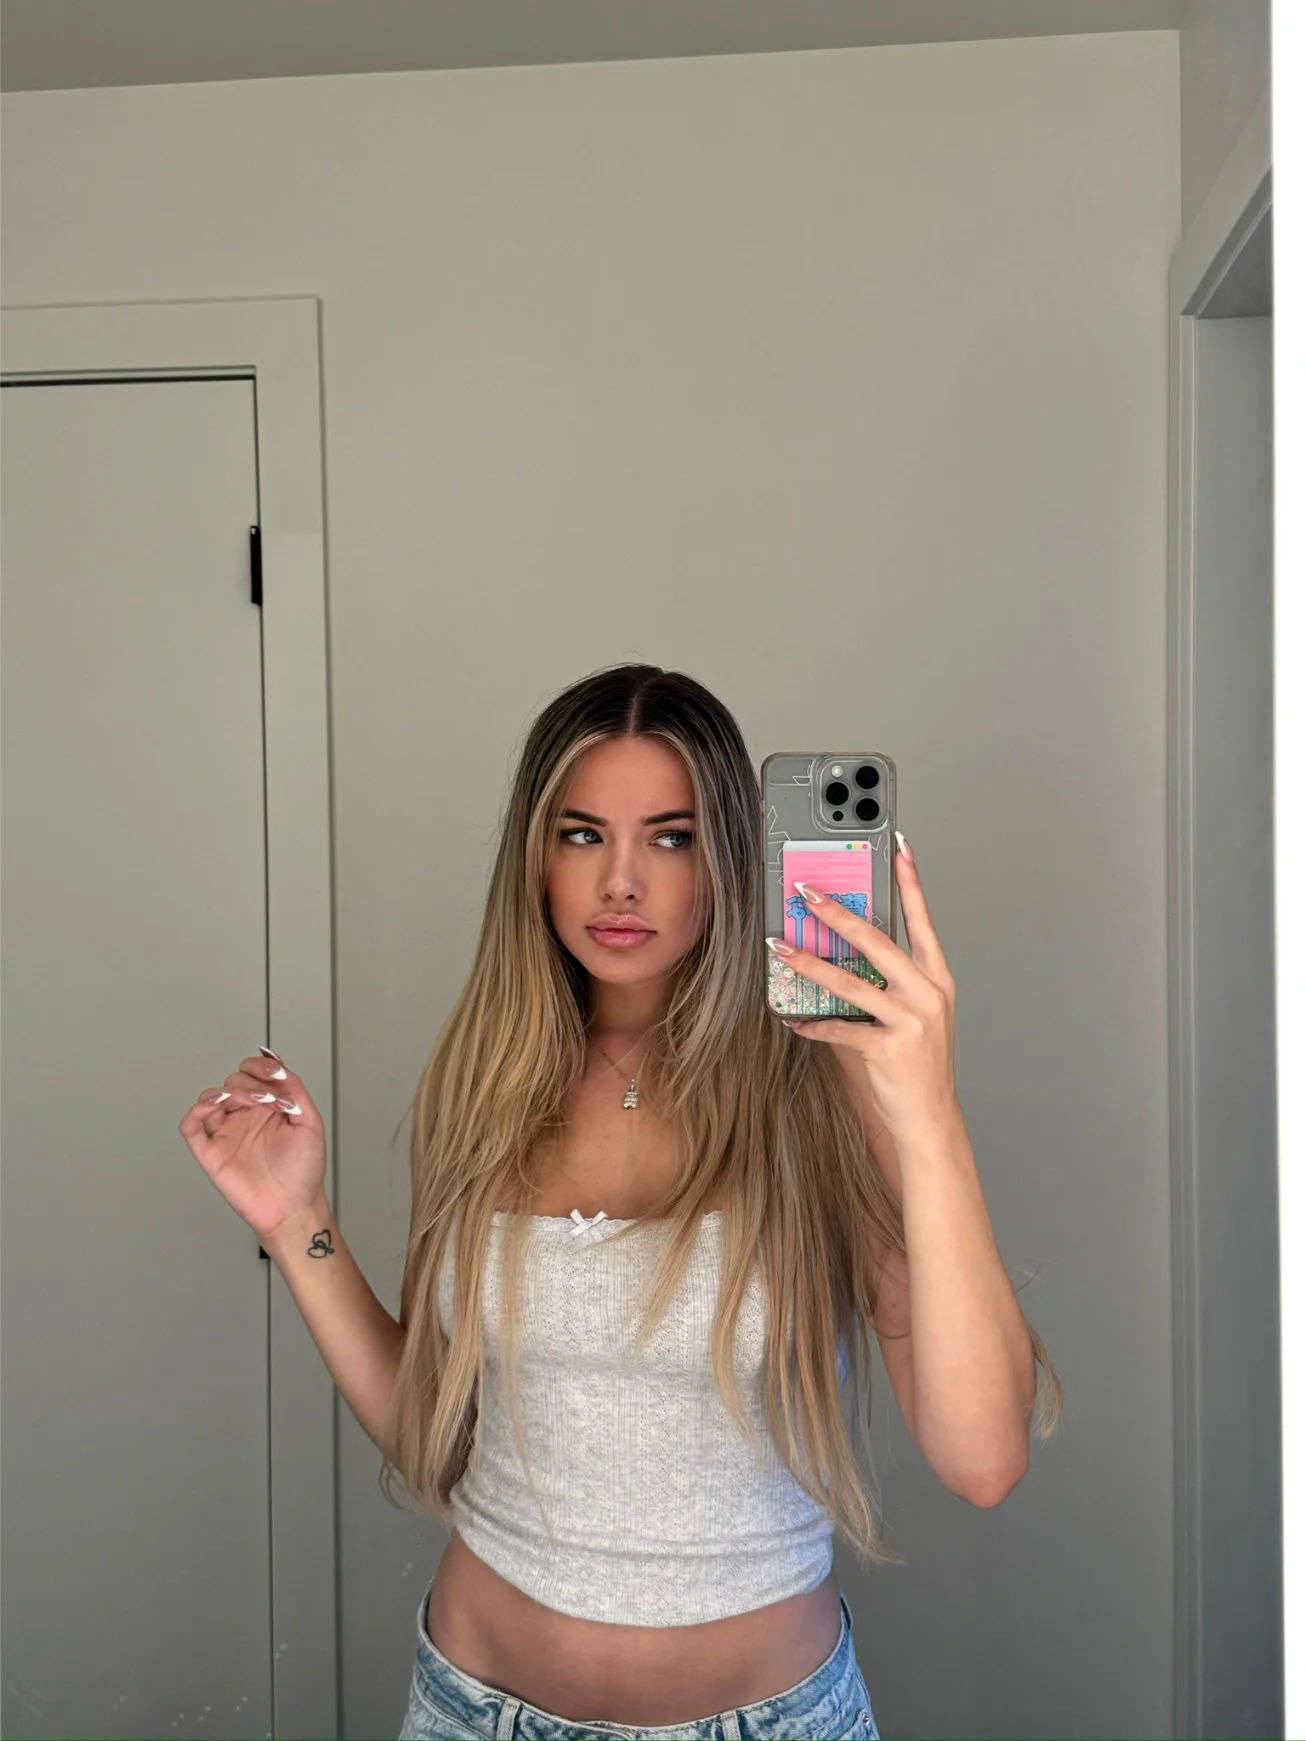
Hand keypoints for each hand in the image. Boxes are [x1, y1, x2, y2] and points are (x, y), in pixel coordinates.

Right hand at [178, 1050, 327, 1242]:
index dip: (261, 1065)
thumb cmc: (303, 1171)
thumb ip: (295, 1091)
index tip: (275, 1071)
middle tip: (270, 1099)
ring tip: (250, 1100)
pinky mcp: (211, 1152)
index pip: (255, 1073)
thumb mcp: (310, 1123)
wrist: (293, 1207)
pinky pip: (191, 1127)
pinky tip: (211, 1105)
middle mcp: (245, 1117)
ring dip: (228, 1091)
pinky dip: (195, 1111)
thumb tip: (279, 1067)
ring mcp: (226, 1133)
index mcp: (268, 1107)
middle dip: (251, 1082)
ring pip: (211, 1098)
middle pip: (234, 1081)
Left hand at [768, 836, 958, 1138]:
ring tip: (780, 946)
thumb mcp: (914, 1015)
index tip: (898, 847)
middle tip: (806, 891)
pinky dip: (813, 1023)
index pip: (922, 920)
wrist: (930, 1118)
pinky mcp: (889, 1047)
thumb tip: (842, 949)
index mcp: (936, 978)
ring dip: (808, 962)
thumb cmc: (918, 1064)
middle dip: (836, 912)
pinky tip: (794, 1019)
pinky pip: (840, 1027)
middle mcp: (928, 993)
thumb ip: (888, 982)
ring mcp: (911, 1020)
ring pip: (849, 980)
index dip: (910, 882)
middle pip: (876, 940)